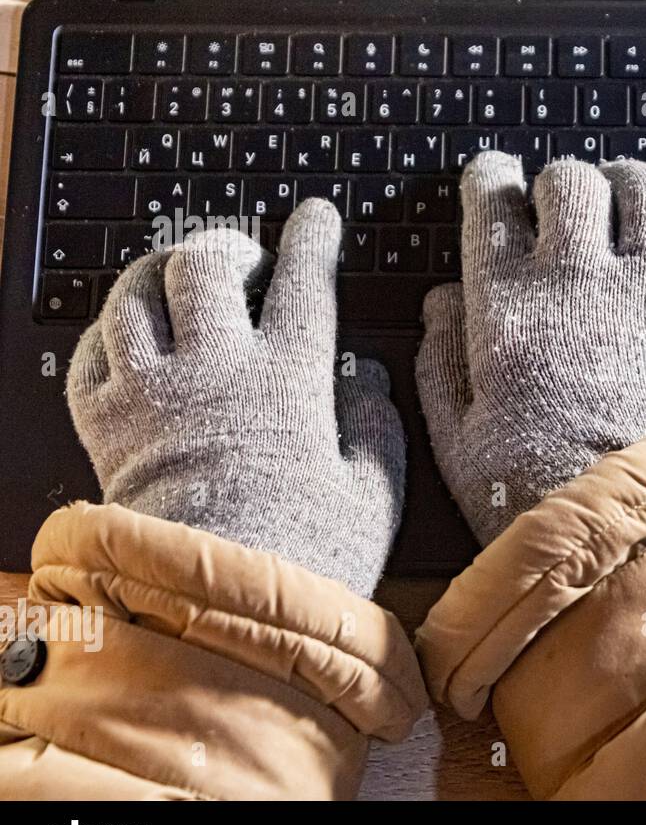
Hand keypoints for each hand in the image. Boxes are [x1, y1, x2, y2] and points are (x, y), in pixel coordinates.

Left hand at [67, 199, 405, 597]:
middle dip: (226, 244)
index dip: (313, 238)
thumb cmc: (300, 557)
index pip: (303, 281)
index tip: (317, 218)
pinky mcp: (105, 426)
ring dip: (158, 272)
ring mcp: (152, 393)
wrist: (209, 607)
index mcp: (287, 379)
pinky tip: (128, 334)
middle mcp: (215, 370)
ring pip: (135, 293)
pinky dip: (109, 331)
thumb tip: (368, 379)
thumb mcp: (372, 496)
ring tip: (176, 275)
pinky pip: (90, 351)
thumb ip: (376, 428)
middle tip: (243, 255)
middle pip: (203, 265)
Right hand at [417, 152, 645, 543]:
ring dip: (628, 181)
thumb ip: (441, 363)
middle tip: (559, 202)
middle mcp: (580, 281)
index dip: (489, 181)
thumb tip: (439, 301)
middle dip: (557, 184)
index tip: (492, 177)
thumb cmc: (533, 496)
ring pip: (645, 193)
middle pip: (568, 185)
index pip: (491, 207)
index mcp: (507, 306)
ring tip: (623, 188)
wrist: (625, 532)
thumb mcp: (456, 439)